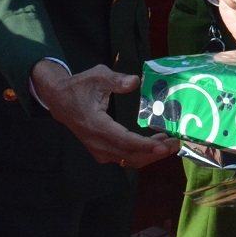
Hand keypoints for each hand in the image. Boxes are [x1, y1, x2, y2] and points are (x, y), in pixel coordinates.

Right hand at [30, 60, 178, 168]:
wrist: (59, 101)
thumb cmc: (80, 87)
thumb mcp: (97, 76)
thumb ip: (116, 80)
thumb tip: (134, 81)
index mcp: (97, 126)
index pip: (124, 141)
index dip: (145, 145)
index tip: (163, 146)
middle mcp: (98, 143)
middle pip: (131, 156)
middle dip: (155, 153)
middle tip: (176, 143)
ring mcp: (99, 150)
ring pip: (129, 160)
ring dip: (150, 155)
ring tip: (169, 143)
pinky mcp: (102, 151)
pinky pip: (124, 158)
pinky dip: (141, 154)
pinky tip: (155, 144)